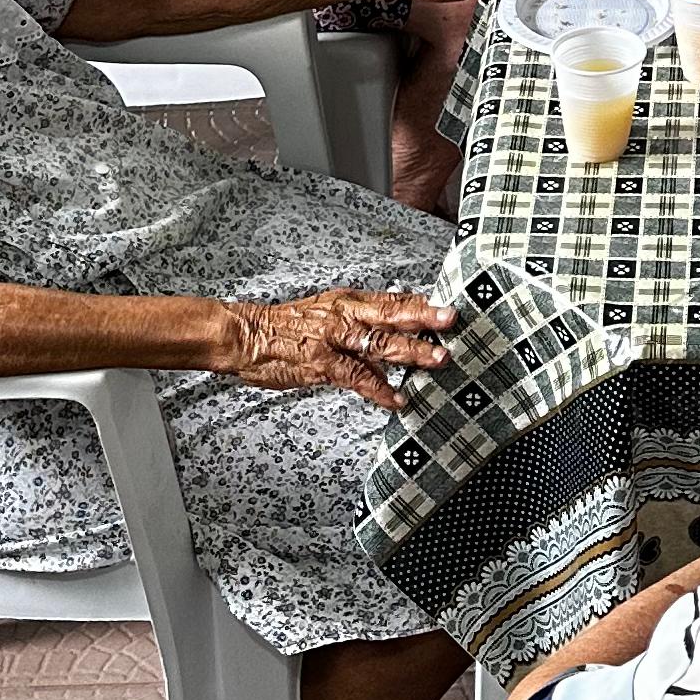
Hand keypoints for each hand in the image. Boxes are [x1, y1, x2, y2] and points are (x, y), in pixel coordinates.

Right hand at [213, 286, 454, 410]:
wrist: (247, 335)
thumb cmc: (286, 327)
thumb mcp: (325, 311)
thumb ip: (358, 318)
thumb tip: (392, 323)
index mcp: (347, 301)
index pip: (391, 300)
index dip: (420, 303)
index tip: (447, 305)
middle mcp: (344, 315)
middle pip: (391, 314)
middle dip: (424, 318)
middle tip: (452, 320)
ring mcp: (333, 339)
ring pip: (380, 343)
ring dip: (411, 352)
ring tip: (438, 359)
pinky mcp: (321, 363)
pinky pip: (356, 377)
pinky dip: (379, 389)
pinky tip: (396, 400)